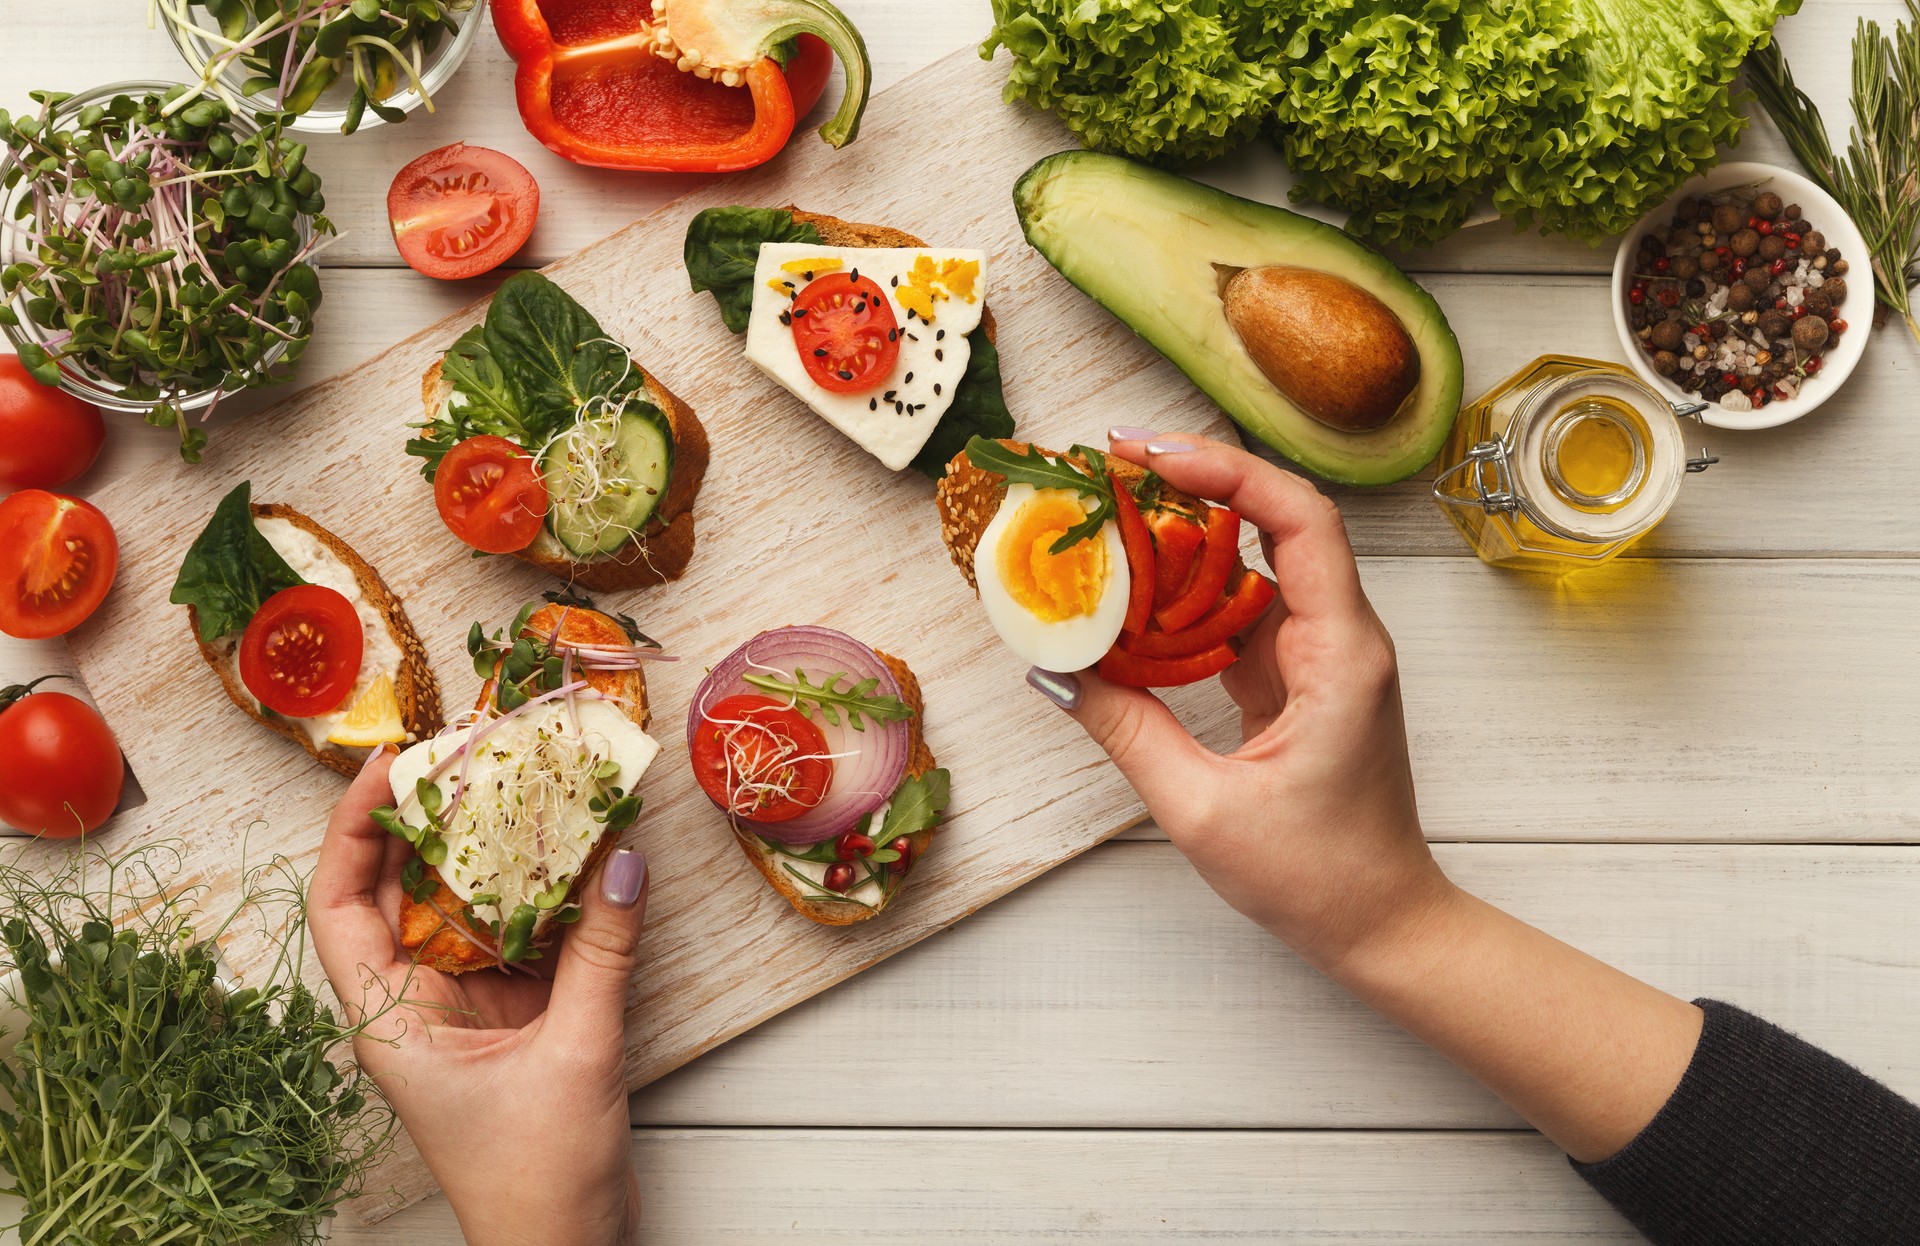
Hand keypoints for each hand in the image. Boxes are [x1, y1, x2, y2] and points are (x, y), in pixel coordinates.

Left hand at [310, 748, 647, 1245]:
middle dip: (435, 818)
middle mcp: (415, 1002)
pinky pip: (521, 934)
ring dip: (497, 850)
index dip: (356, 827)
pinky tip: (581, 852)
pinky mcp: (514, 1017)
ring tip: (527, 782)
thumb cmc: (539, 1179)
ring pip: (466, 906)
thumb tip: (625, 861)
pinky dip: (547, 893)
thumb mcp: (575, 1051)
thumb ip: (601, 952)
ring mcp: (464, 1008)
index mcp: (388, 1016)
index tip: (393, 763)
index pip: (340, 901)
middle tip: (473, 752)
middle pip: (403, 890)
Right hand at [1035, 432, 1452, 970]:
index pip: (1298, 520)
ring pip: (1253, 562)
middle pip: (1276, 520)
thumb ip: (1128, 732)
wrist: (1382, 924)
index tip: (1147, 455)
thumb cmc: (1319, 878)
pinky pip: (1239, 611)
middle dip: (1194, 480)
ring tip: (1107, 510)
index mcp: (1341, 655)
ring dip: (1184, 533)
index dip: (1226, 471)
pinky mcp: (1297, 677)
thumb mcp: (1203, 810)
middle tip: (1110, 463)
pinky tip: (1129, 588)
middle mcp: (1340, 638)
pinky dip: (1186, 592)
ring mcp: (1320, 655)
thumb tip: (1056, 674)